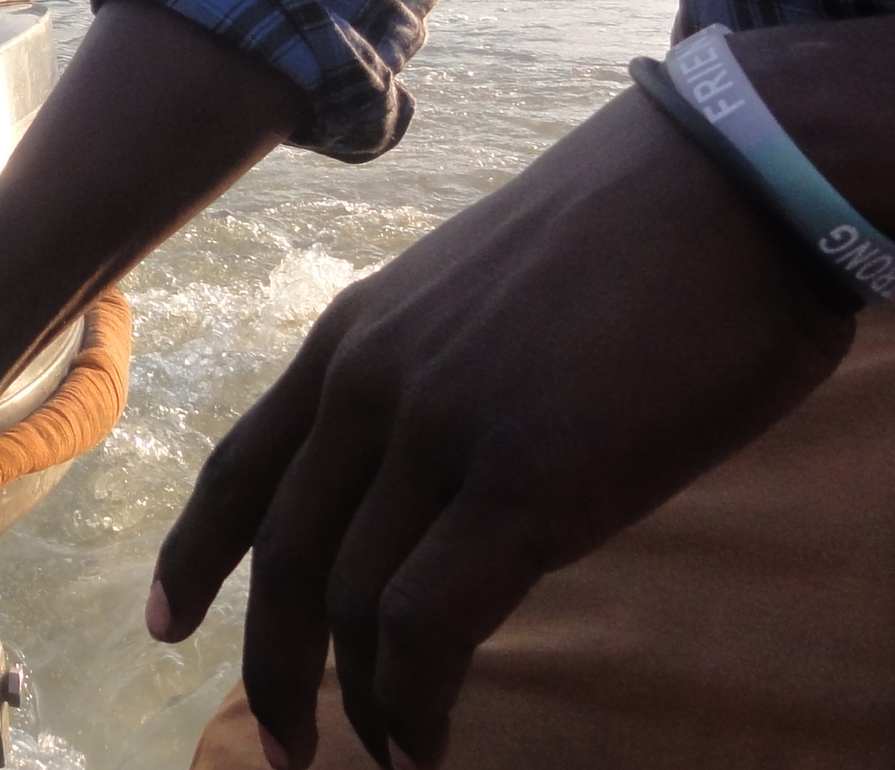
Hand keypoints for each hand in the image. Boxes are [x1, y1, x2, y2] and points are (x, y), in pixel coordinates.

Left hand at [151, 92, 852, 767]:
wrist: (729, 182)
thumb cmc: (635, 237)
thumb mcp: (481, 295)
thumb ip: (432, 375)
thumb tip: (432, 473)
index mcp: (353, 334)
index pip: (242, 463)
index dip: (196, 555)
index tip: (164, 625)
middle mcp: (370, 383)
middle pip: (282, 552)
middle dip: (270, 660)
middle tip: (288, 746)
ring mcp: (440, 432)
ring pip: (348, 600)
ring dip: (354, 700)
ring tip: (382, 758)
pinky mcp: (525, 485)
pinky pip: (428, 624)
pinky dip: (415, 703)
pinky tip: (431, 746)